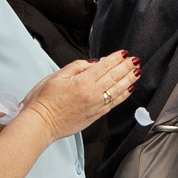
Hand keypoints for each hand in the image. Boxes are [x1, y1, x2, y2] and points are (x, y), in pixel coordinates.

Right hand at [15, 52, 136, 140]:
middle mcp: (92, 94)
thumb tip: (93, 63)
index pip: (105, 66)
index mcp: (82, 81)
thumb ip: (76, 67)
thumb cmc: (43, 101)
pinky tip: (128, 89)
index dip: (116, 58)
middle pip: (114, 77)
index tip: (124, 53)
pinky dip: (123, 95)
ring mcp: (96, 106)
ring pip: (118, 90)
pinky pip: (114, 103)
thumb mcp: (56, 76)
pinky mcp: (95, 116)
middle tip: (135, 60)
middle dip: (126, 67)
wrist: (40, 124)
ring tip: (136, 72)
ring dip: (129, 80)